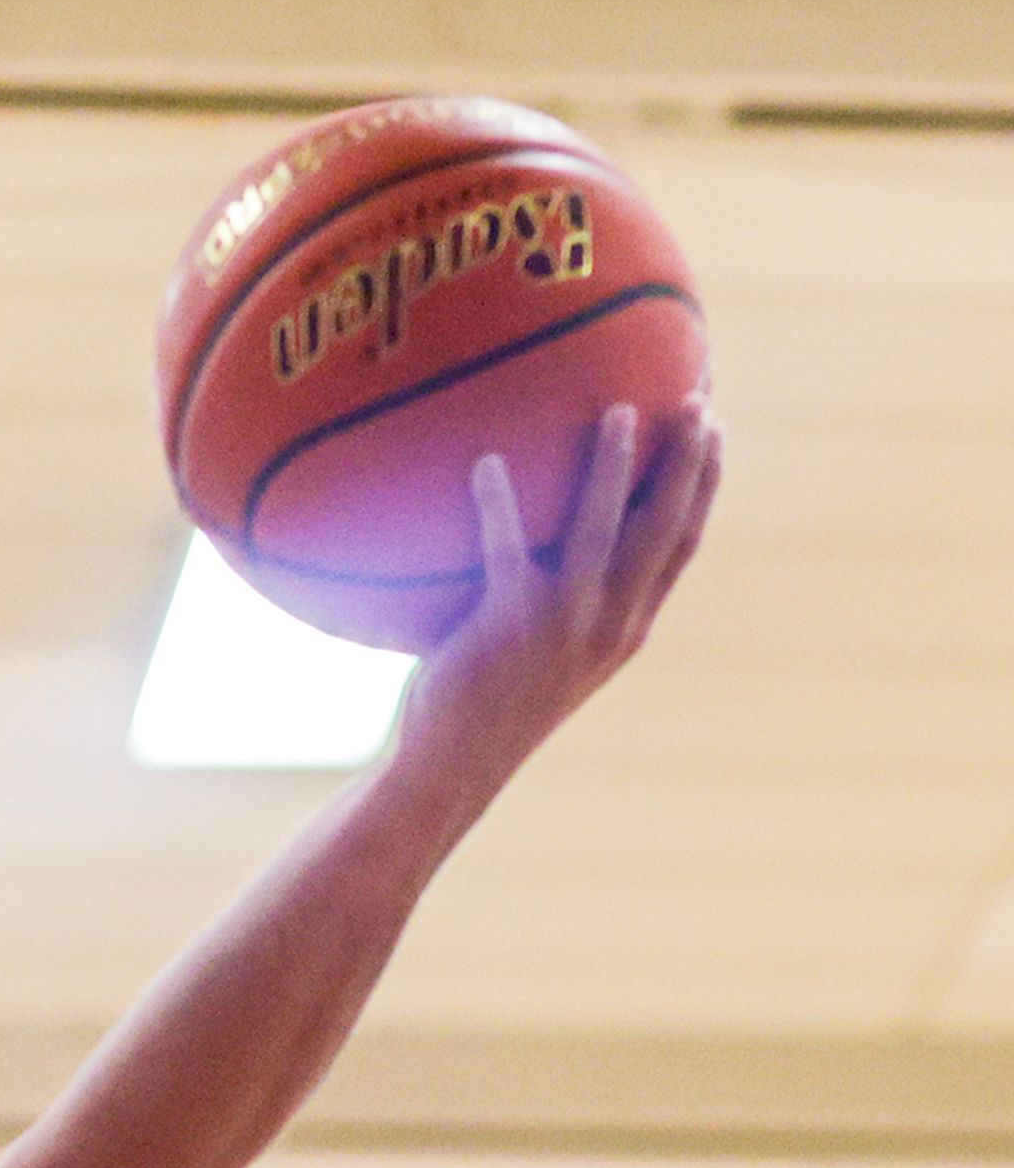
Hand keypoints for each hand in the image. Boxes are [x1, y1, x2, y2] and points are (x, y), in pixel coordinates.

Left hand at [392, 397, 723, 794]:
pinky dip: (497, 504)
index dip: (703, 486)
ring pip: (603, 530)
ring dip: (614, 467)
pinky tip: (487, 461)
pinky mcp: (510, 625)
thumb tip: (548, 545)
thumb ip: (564, 604)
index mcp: (626, 629)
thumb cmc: (487, 706)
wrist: (452, 768)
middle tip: (695, 399)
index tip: (714, 434)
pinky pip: (506, 550)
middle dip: (685, 461)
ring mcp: (564, 624)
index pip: (681, 546)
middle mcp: (609, 623)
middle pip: (663, 527)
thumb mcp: (546, 656)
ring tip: (618, 411)